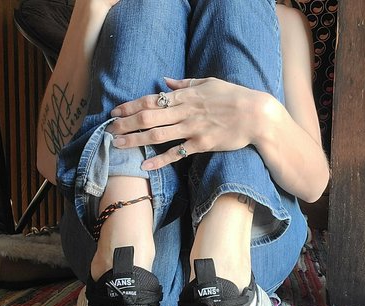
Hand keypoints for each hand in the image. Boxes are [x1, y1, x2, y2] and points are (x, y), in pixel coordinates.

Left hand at [107, 77, 271, 169]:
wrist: (256, 114)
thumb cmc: (233, 96)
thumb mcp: (208, 82)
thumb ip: (185, 83)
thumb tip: (165, 81)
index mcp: (184, 96)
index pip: (150, 100)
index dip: (130, 106)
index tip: (114, 112)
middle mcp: (184, 112)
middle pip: (148, 117)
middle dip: (125, 124)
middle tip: (108, 131)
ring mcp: (192, 129)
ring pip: (157, 134)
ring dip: (135, 140)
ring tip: (117, 145)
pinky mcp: (201, 144)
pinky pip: (177, 153)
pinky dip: (160, 160)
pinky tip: (145, 165)